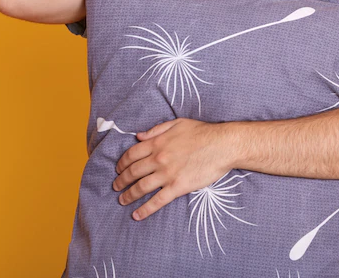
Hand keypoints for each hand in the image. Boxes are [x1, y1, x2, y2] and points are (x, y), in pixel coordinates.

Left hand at [113, 118, 233, 220]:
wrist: (222, 145)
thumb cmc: (202, 132)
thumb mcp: (177, 123)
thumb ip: (156, 130)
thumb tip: (139, 136)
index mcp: (157, 143)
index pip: (131, 154)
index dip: (121, 163)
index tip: (118, 169)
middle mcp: (158, 159)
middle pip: (133, 172)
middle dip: (121, 180)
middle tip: (116, 186)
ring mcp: (167, 174)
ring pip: (141, 187)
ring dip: (128, 195)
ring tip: (122, 200)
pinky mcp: (178, 187)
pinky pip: (157, 201)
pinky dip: (145, 210)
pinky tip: (136, 215)